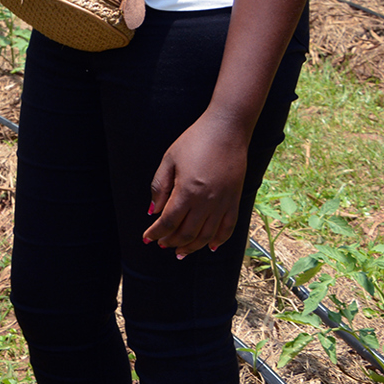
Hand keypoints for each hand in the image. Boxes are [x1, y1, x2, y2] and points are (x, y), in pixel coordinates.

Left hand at [143, 111, 249, 258]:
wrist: (226, 130)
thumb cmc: (194, 141)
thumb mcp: (169, 160)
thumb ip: (159, 187)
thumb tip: (153, 211)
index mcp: (187, 192)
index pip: (168, 222)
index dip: (156, 233)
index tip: (147, 238)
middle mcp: (207, 202)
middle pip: (187, 233)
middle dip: (171, 242)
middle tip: (161, 245)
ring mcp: (223, 203)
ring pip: (206, 235)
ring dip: (191, 246)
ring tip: (180, 252)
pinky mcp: (235, 200)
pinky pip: (228, 228)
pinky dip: (218, 241)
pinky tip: (209, 247)